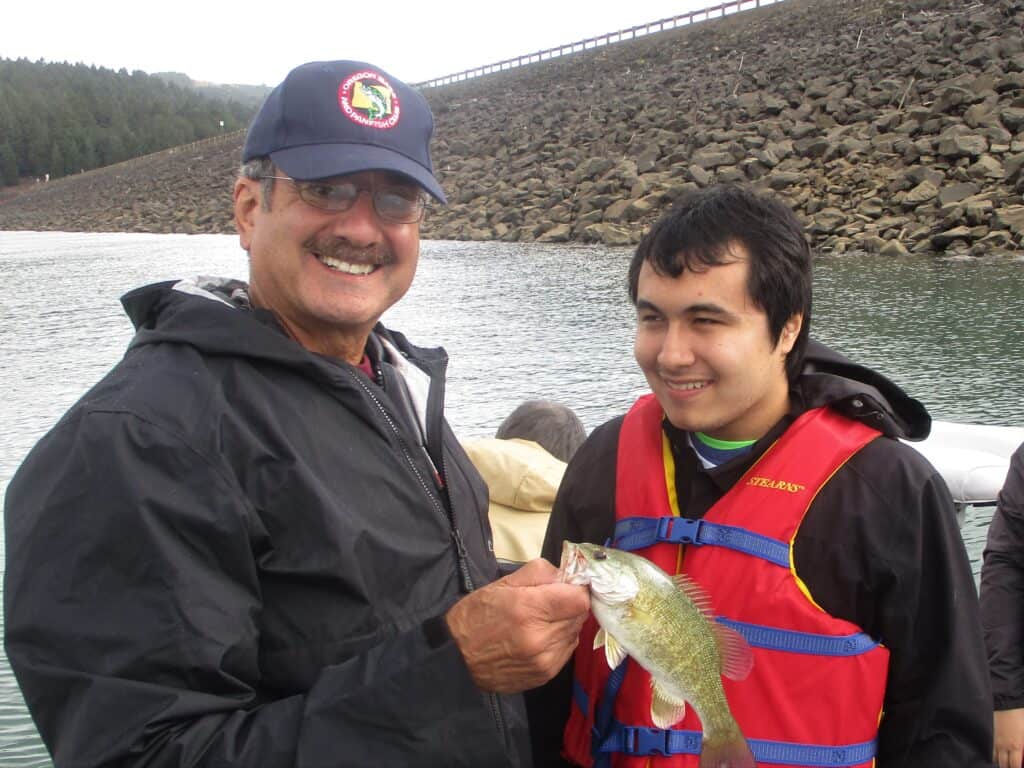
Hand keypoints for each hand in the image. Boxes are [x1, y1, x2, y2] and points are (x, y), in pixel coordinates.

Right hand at [445, 558, 589, 692]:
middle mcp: (540, 638)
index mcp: (528, 609)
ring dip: (565, 624)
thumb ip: (539, 572)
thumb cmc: (477, 615)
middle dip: (570, 605)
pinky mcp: (545, 676)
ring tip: (543, 621)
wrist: (456, 658)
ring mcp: (544, 661)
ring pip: (575, 634)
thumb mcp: (502, 583)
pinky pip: (566, 651)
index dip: (577, 589)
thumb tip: (567, 574)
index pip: (579, 599)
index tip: (569, 585)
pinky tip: (540, 637)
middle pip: (579, 616)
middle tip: (552, 601)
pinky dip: (559, 641)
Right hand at [994, 708, 1023, 767]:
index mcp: (1016, 745)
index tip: (1016, 767)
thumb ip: (1023, 744)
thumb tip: (1022, 750)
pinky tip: (994, 753)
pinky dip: (990, 752)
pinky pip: (988, 748)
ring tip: (1002, 761)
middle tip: (1009, 766)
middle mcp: (1004, 745)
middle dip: (1006, 767)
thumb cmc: (1019, 716)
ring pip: (994, 757)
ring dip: (998, 761)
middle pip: (1003, 763)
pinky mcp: (989, 734)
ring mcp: (994, 740)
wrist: (1005, 703)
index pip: (1015, 765)